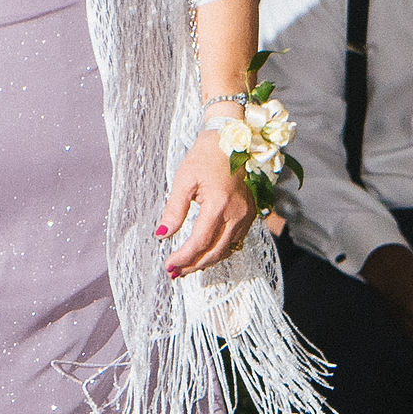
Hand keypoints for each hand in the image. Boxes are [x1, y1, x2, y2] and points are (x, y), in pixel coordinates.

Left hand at [158, 128, 254, 278]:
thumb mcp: (183, 180)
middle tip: (174, 273)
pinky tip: (203, 253)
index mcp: (219, 204)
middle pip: (215, 251)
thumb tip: (162, 234)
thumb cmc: (204, 157)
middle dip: (193, 265)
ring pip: (226, 249)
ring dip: (206, 261)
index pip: (200, 241)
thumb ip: (174, 210)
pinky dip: (218, 250)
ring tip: (185, 267)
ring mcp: (246, 215)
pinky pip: (234, 241)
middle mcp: (237, 214)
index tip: (168, 265)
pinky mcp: (250, 214)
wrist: (230, 140)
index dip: (184, 257)